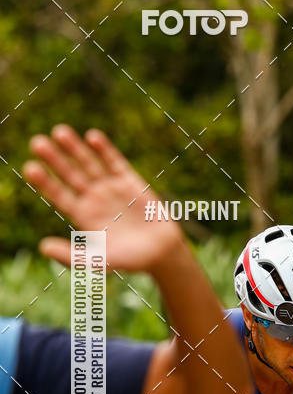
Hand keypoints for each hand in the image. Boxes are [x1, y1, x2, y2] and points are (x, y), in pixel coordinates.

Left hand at [23, 125, 181, 272]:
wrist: (162, 253)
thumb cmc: (129, 260)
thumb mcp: (98, 261)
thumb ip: (71, 256)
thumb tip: (42, 247)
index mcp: (82, 216)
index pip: (59, 195)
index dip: (45, 182)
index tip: (30, 168)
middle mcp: (93, 198)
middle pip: (70, 175)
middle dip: (55, 159)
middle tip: (37, 143)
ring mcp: (111, 188)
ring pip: (89, 164)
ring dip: (75, 149)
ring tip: (59, 132)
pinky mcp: (130, 181)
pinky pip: (114, 162)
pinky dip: (104, 150)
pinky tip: (92, 137)